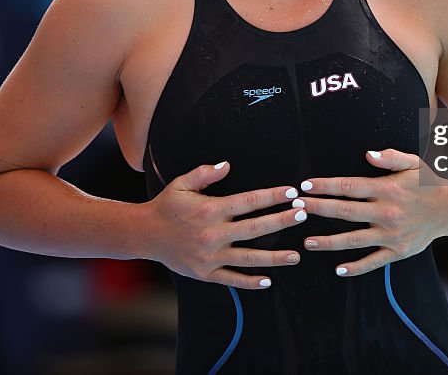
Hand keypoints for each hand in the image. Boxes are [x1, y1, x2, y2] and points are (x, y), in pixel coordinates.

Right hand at [146, 161, 307, 288]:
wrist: (144, 234)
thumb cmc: (166, 206)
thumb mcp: (182, 184)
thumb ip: (205, 173)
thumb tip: (227, 165)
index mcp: (210, 210)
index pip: (248, 201)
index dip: (272, 196)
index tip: (291, 192)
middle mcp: (212, 234)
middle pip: (254, 229)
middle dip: (281, 221)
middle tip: (303, 215)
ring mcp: (210, 256)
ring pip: (248, 258)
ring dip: (274, 257)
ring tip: (296, 254)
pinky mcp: (205, 273)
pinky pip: (232, 279)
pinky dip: (250, 281)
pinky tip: (269, 280)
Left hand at [298, 149, 444, 276]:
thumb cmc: (426, 183)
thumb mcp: (412, 163)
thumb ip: (390, 157)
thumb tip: (368, 154)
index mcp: (386, 189)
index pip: (348, 186)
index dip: (325, 186)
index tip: (304, 186)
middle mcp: (386, 212)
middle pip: (344, 211)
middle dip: (318, 209)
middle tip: (296, 209)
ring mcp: (391, 234)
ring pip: (353, 240)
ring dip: (328, 242)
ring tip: (307, 242)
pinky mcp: (397, 251)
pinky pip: (373, 261)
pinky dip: (355, 267)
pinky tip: (338, 269)